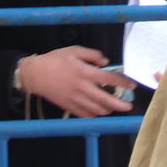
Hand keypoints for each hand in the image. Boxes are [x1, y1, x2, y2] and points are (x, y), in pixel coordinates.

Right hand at [19, 46, 136, 117]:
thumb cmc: (54, 59)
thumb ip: (92, 55)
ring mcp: (75, 99)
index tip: (132, 85)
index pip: (109, 79)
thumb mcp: (74, 50)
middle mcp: (82, 88)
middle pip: (106, 100)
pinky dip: (94, 115)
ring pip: (97, 110)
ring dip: (108, 110)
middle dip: (120, 104)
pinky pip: (85, 115)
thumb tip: (106, 62)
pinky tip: (98, 112)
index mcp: (84, 72)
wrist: (35, 74)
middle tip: (128, 106)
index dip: (123, 83)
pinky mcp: (68, 107)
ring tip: (113, 107)